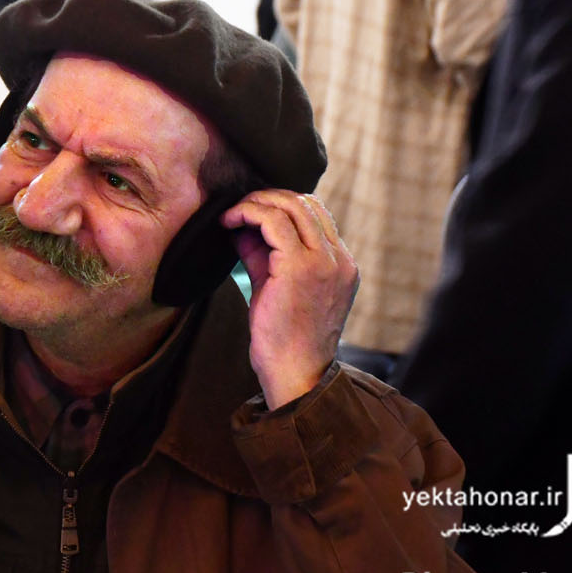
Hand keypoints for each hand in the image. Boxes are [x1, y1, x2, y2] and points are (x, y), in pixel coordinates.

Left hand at [221, 190, 357, 409]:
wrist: (294, 375)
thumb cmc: (284, 340)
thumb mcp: (277, 289)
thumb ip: (265, 256)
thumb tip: (242, 227)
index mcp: (342, 266)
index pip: (317, 215)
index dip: (283, 206)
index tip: (253, 213)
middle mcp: (339, 260)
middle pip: (306, 203)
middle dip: (268, 197)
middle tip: (239, 206)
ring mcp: (324, 262)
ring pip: (291, 206)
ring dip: (256, 203)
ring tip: (232, 213)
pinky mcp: (299, 267)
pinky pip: (273, 222)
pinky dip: (248, 214)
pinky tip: (229, 222)